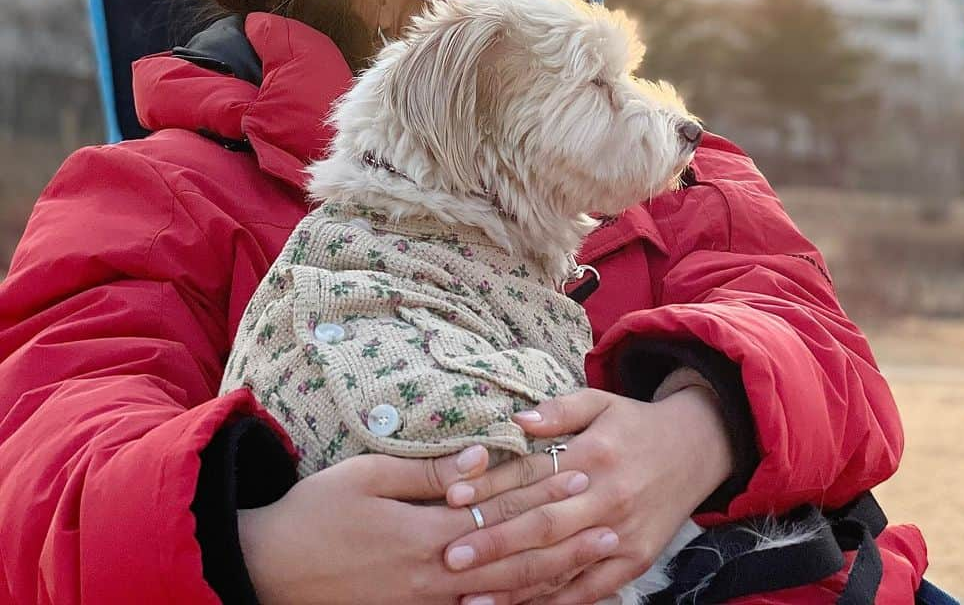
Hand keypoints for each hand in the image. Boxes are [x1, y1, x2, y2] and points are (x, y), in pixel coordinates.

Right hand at [237, 444, 620, 604]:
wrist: (270, 570)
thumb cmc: (317, 512)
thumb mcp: (368, 477)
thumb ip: (429, 474)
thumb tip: (479, 458)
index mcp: (426, 532)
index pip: (500, 508)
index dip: (541, 489)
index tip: (578, 470)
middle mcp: (436, 574)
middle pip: (514, 555)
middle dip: (564, 536)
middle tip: (608, 519)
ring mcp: (427, 603)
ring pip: (504, 592)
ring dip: (552, 574)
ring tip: (591, 558)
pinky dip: (515, 603)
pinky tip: (540, 596)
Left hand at [442, 388, 733, 604]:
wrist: (698, 447)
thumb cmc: (635, 422)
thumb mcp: (600, 402)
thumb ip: (559, 410)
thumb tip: (517, 419)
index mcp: (594, 454)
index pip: (534, 476)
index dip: (491, 487)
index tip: (452, 498)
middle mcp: (608, 497)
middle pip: (542, 525)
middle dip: (493, 543)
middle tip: (449, 557)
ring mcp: (623, 534)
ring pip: (561, 564)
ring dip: (515, 583)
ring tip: (471, 594)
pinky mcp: (637, 561)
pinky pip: (590, 590)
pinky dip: (555, 602)